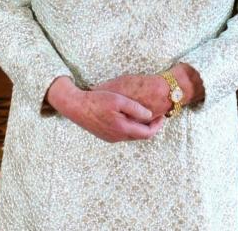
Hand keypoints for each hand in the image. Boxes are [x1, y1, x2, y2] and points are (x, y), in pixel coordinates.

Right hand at [46, 77, 164, 142]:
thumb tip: (149, 116)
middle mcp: (117, 137)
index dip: (157, 126)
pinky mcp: (104, 135)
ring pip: (130, 135)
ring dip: (139, 127)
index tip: (162, 116)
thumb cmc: (97, 100)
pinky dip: (129, 127)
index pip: (147, 133)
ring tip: (143, 114)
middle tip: (156, 115)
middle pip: (140, 136)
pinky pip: (122, 134)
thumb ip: (136, 108)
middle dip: (150, 127)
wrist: (75, 106)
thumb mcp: (119, 100)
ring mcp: (110, 138)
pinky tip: (128, 116)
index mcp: (123, 129)